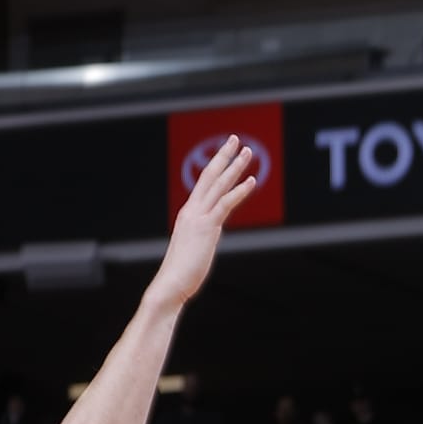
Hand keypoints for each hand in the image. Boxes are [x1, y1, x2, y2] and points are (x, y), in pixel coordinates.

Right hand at [151, 136, 256, 309]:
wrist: (171, 284)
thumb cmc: (181, 273)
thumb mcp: (193, 249)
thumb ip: (202, 237)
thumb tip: (208, 237)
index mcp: (188, 213)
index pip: (204, 184)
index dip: (215, 167)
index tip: (225, 154)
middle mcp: (192, 210)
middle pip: (209, 176)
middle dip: (223, 156)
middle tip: (234, 139)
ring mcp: (200, 217)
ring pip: (218, 184)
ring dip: (234, 166)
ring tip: (248, 152)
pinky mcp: (208, 228)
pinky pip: (225, 203)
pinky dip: (239, 190)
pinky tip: (251, 180)